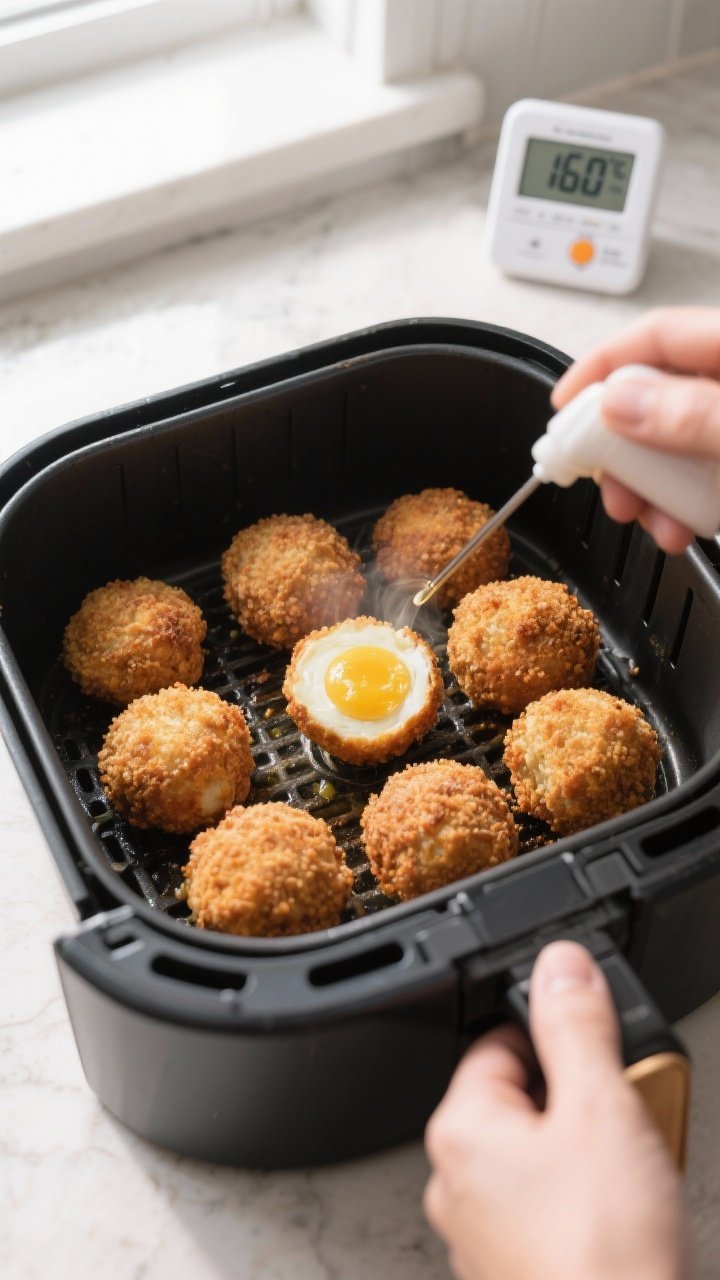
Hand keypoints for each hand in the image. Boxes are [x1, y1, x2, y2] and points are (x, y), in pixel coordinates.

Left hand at [424, 941, 690, 1279]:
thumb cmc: (603, 1256)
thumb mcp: (602, 1109)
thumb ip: (576, 1025)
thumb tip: (560, 964)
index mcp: (460, 1132)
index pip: (497, 1043)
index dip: (555, 1036)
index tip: (596, 1045)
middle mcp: (456, 1184)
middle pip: (522, 1100)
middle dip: (581, 1099)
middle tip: (626, 1113)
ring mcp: (484, 1236)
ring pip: (542, 1158)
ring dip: (592, 1152)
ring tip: (637, 1169)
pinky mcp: (517, 1272)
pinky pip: (552, 1210)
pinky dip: (590, 1203)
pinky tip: (629, 1217)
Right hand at [551, 307, 719, 552]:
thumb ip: (693, 415)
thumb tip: (619, 404)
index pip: (657, 335)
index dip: (602, 366)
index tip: (562, 407)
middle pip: (659, 395)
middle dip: (623, 448)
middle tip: (603, 482)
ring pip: (678, 444)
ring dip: (650, 487)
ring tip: (646, 519)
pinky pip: (703, 477)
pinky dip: (683, 504)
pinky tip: (680, 528)